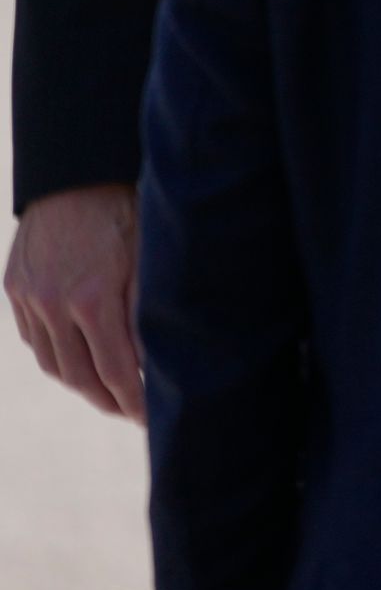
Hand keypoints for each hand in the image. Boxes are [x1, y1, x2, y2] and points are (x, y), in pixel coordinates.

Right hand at [5, 184, 143, 421]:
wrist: (78, 172)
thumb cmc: (128, 210)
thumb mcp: (149, 258)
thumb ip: (147, 312)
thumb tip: (157, 363)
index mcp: (93, 299)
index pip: (116, 371)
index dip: (135, 402)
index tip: (152, 418)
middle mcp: (54, 305)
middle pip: (79, 378)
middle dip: (108, 401)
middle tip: (133, 413)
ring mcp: (28, 299)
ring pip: (52, 364)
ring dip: (81, 384)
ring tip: (109, 392)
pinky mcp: (14, 289)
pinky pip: (34, 339)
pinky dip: (56, 356)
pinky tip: (80, 360)